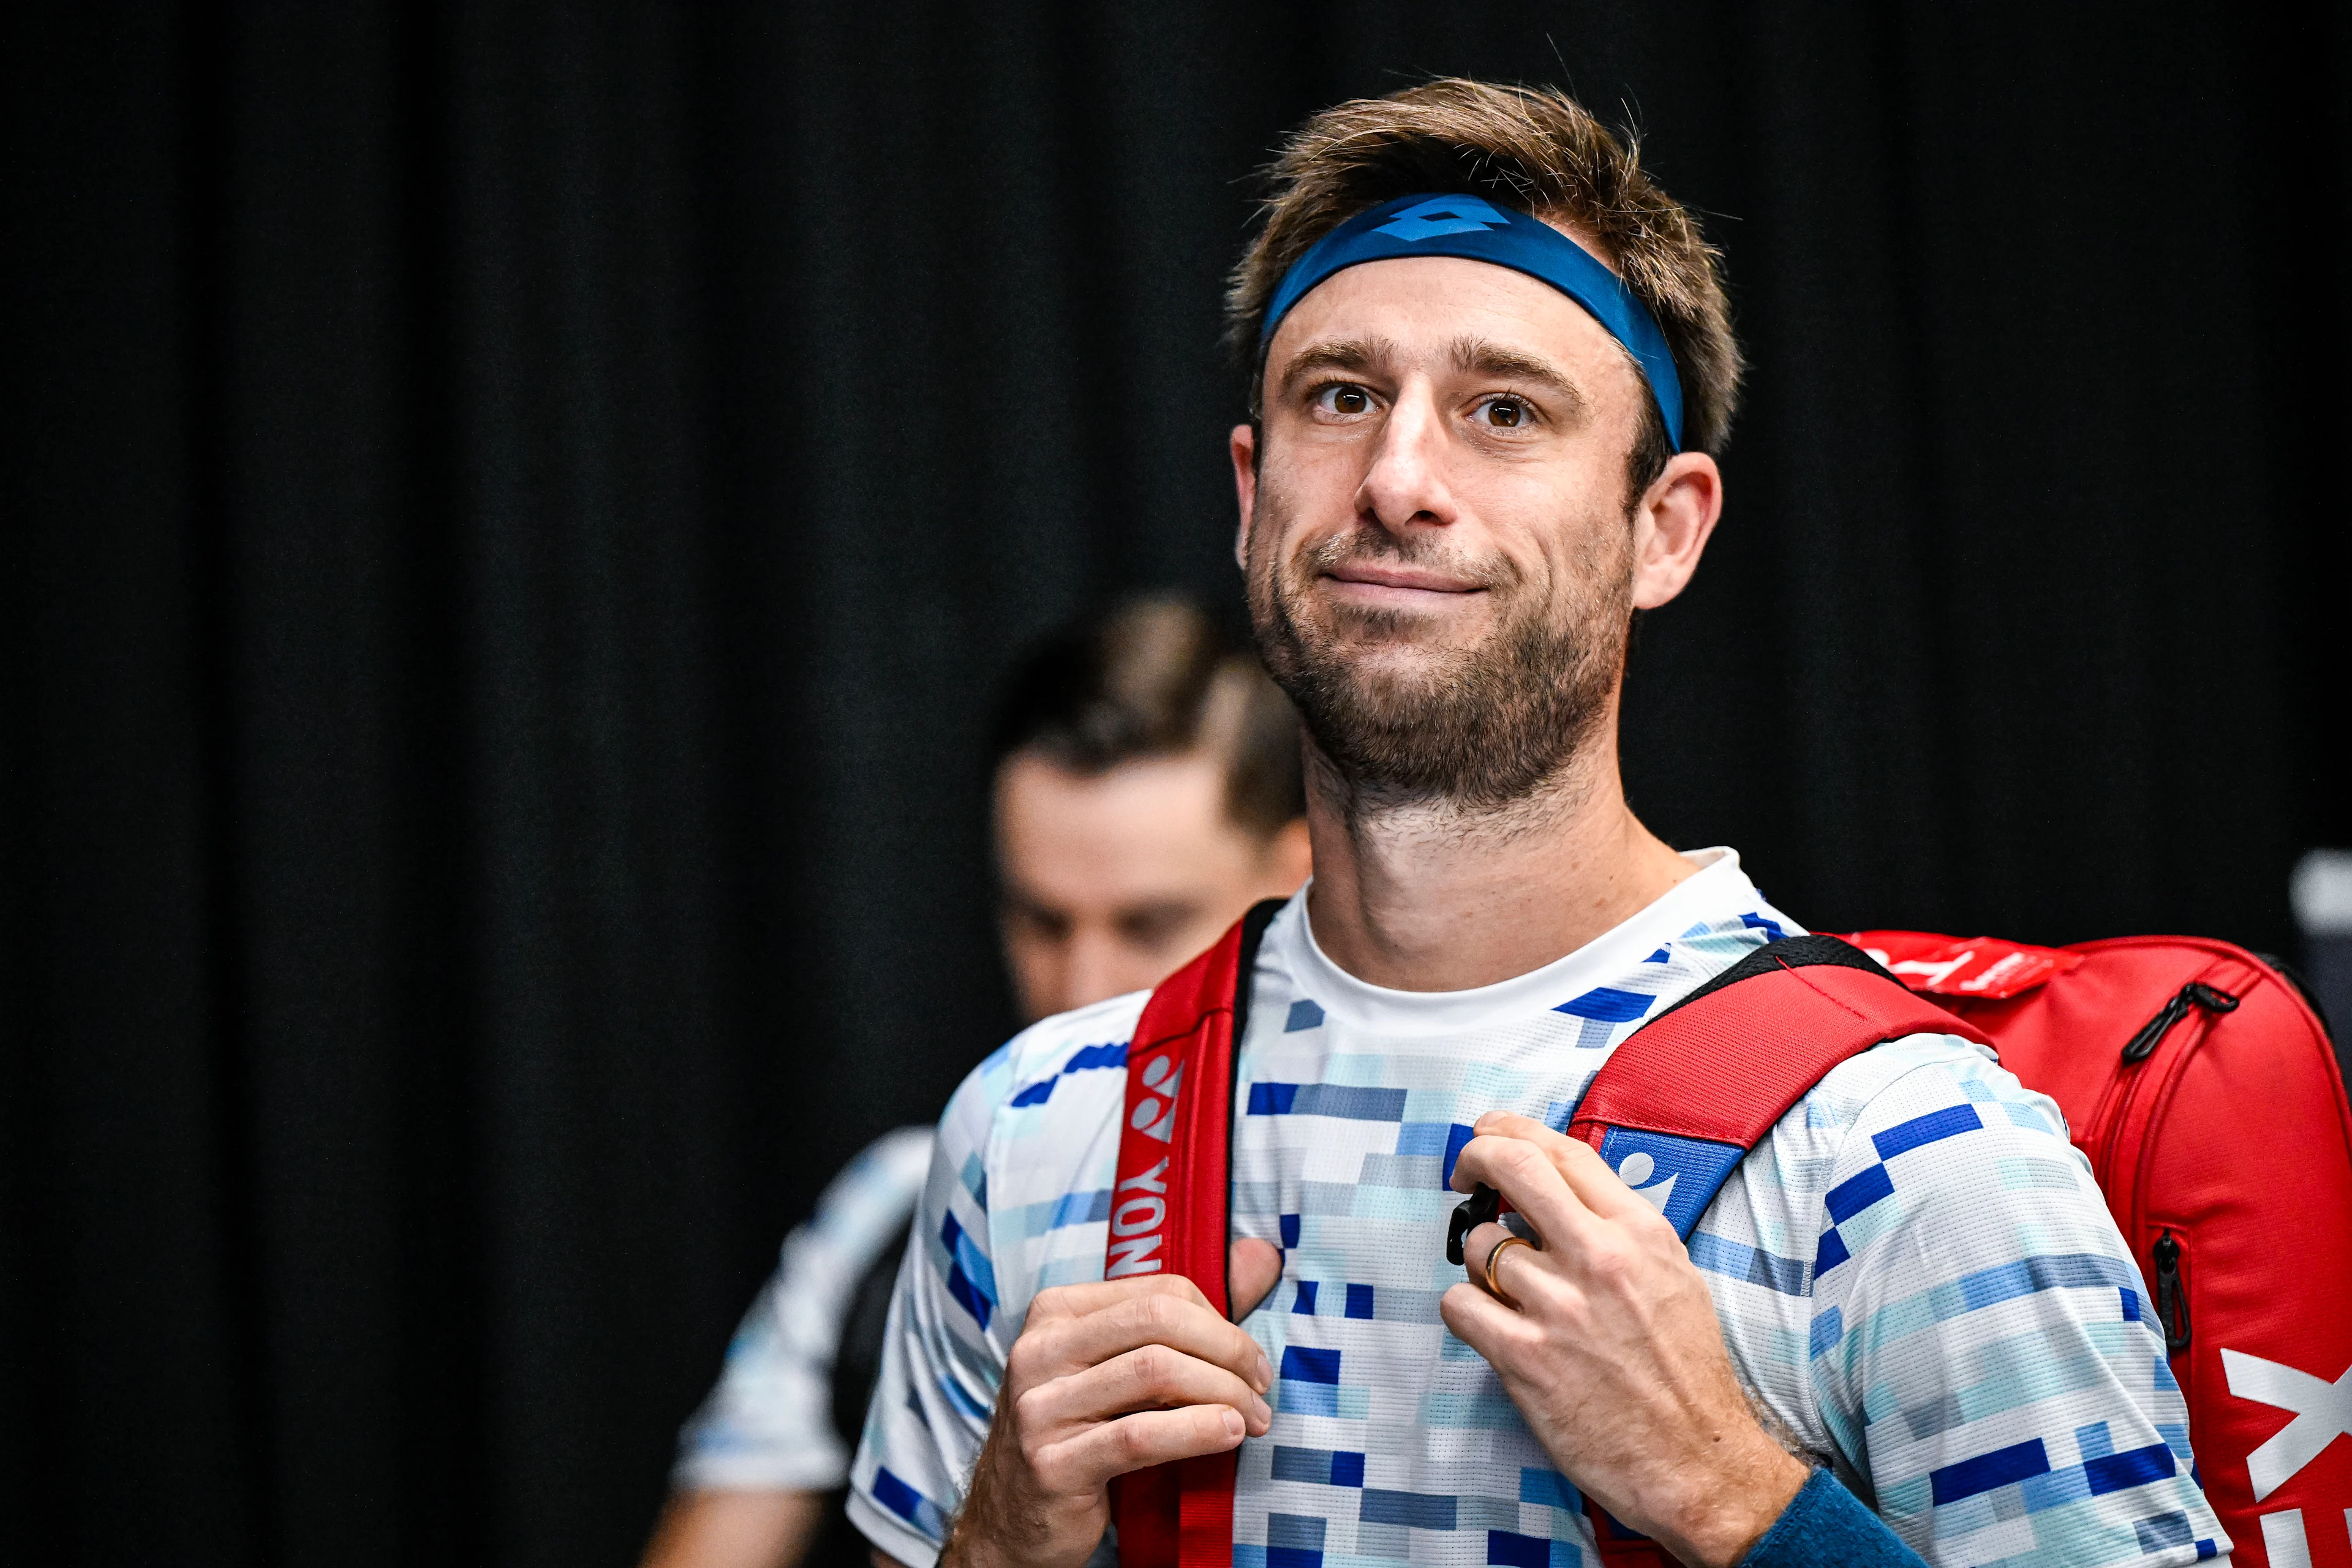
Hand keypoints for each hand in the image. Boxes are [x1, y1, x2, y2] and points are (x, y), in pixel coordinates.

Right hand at [943, 1276, 1272, 1567]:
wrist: (1012, 1521)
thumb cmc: (1081, 1435)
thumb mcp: (1118, 1369)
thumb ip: (1185, 1318)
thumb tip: (1262, 1256)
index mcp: (1055, 1313)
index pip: (1158, 1291)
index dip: (1219, 1320)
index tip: (1250, 1359)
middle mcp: (1039, 1351)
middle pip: (1158, 1321)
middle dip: (1227, 1350)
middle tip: (1260, 1387)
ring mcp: (1039, 1408)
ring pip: (1155, 1372)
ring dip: (1223, 1393)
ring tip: (1254, 1420)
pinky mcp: (1051, 1465)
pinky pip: (1140, 1436)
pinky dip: (1197, 1431)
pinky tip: (1228, 1435)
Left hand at [1439, 1112, 1805, 1567]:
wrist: (1698, 1461)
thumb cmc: (1686, 1372)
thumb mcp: (1672, 1275)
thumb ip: (1617, 1227)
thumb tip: (1557, 1190)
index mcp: (1639, 1233)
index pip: (1564, 1151)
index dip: (1513, 1130)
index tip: (1489, 1133)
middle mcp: (1599, 1259)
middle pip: (1513, 1168)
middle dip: (1475, 1158)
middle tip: (1464, 1172)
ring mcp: (1558, 1308)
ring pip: (1480, 1246)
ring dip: (1483, 1265)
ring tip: (1513, 1294)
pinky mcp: (1525, 1358)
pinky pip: (1461, 1305)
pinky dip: (1468, 1312)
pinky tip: (1494, 1327)